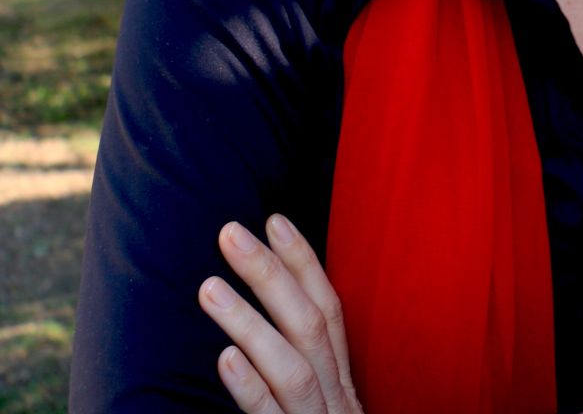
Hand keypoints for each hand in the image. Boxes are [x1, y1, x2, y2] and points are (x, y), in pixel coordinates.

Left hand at [198, 214, 363, 413]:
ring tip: (209, 287)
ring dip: (251, 322)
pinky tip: (226, 358)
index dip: (303, 262)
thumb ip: (302, 366)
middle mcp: (335, 392)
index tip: (274, 221)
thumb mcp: (320, 401)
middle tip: (230, 234)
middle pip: (309, 324)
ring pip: (291, 366)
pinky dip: (252, 386)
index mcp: (339, 376)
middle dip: (271, 274)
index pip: (327, 307)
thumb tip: (273, 314)